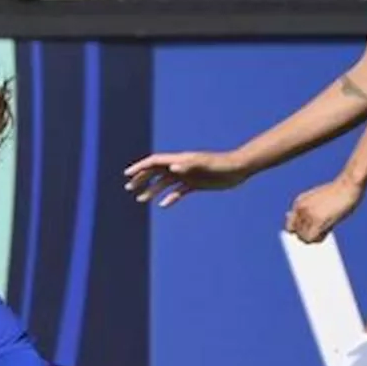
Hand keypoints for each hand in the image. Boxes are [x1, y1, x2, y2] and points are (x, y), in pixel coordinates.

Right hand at [123, 150, 250, 207]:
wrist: (239, 168)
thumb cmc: (222, 165)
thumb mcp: (204, 165)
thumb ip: (188, 165)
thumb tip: (171, 167)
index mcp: (180, 160)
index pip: (155, 162)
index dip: (140, 168)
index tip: (128, 175)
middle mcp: (182, 167)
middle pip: (156, 172)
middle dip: (142, 179)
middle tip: (129, 188)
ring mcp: (188, 176)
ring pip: (165, 182)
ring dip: (152, 190)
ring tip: (141, 199)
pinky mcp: (196, 184)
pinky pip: (179, 191)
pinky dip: (170, 197)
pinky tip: (163, 205)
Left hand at [285, 175, 363, 243]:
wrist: (349, 184)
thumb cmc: (338, 192)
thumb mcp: (317, 199)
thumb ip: (307, 210)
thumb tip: (291, 218)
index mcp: (298, 202)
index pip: (290, 227)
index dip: (301, 230)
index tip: (312, 227)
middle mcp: (300, 208)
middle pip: (297, 233)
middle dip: (309, 233)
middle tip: (323, 224)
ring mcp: (308, 214)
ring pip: (303, 237)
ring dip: (315, 236)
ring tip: (327, 225)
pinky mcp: (318, 220)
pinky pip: (311, 239)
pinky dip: (319, 238)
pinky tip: (329, 228)